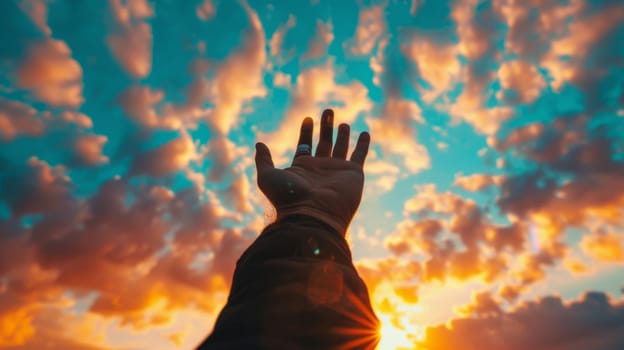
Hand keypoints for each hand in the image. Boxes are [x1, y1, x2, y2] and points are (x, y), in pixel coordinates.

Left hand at [255, 109, 370, 235]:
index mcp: (302, 169)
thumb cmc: (289, 198)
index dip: (306, 132)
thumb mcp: (268, 176)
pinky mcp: (353, 174)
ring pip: (341, 147)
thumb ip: (263, 160)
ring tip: (343, 122)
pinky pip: (360, 155)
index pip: (305, 146)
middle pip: (324, 143)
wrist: (314, 215)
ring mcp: (337, 171)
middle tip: (328, 111)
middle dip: (326, 127)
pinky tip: (365, 133)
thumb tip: (259, 144)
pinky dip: (363, 145)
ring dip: (343, 134)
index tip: (307, 118)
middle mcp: (320, 169)